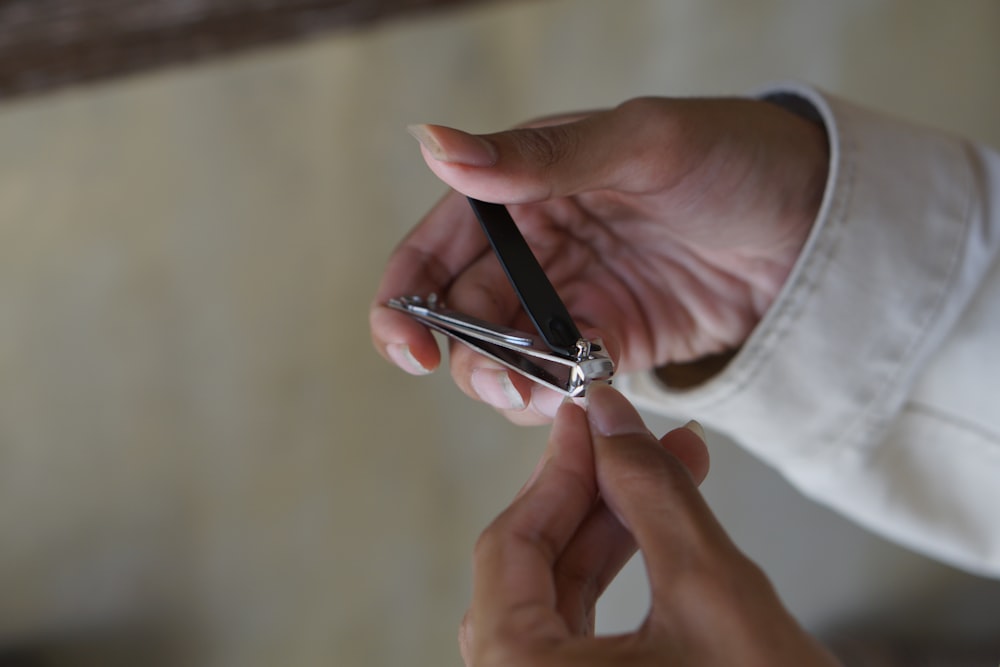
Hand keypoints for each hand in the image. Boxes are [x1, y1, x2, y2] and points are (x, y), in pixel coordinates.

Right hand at [371, 96, 827, 422]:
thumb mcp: (642, 143)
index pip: (439, 245)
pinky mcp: (610, 343)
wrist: (818, 223)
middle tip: (503, 381)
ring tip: (542, 392)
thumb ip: (540, 157)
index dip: (407, 297)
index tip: (408, 348)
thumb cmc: (737, 157)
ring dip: (507, 383)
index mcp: (528, 184)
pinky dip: (553, 396)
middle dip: (466, 355)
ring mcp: (572, 298)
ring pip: (505, 355)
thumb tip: (434, 144)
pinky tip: (573, 396)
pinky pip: (559, 379)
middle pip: (463, 314)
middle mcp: (539, 245)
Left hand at [461, 383, 838, 666]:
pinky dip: (614, 585)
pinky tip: (651, 539)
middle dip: (589, 499)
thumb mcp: (711, 591)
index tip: (585, 421)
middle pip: (528, 575)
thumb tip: (612, 422)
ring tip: (659, 479)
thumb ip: (652, 492)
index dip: (554, 473)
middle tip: (628, 443)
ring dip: (607, 535)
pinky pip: (579, 640)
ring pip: (555, 606)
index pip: (508, 549)